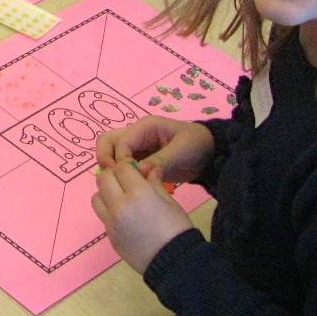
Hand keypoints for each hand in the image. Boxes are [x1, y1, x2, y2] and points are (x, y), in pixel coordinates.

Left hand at [91, 160, 195, 273]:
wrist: (174, 263)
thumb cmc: (177, 229)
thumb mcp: (170, 202)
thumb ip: (155, 183)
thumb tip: (149, 169)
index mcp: (138, 193)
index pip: (121, 168)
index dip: (128, 166)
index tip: (135, 171)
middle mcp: (119, 205)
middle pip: (103, 179)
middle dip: (113, 176)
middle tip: (126, 183)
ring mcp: (111, 222)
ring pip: (96, 197)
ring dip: (106, 193)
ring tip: (121, 199)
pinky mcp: (109, 236)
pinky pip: (102, 216)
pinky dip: (109, 211)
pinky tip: (124, 217)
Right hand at [95, 116, 214, 183]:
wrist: (210, 153)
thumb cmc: (197, 146)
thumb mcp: (181, 152)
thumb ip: (160, 161)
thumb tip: (139, 172)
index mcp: (145, 127)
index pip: (121, 141)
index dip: (120, 160)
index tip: (129, 177)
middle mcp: (136, 135)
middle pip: (107, 141)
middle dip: (106, 159)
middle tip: (115, 179)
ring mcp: (136, 147)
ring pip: (111, 153)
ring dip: (111, 168)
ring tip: (121, 185)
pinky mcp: (139, 159)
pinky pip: (121, 165)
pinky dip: (120, 174)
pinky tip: (128, 188)